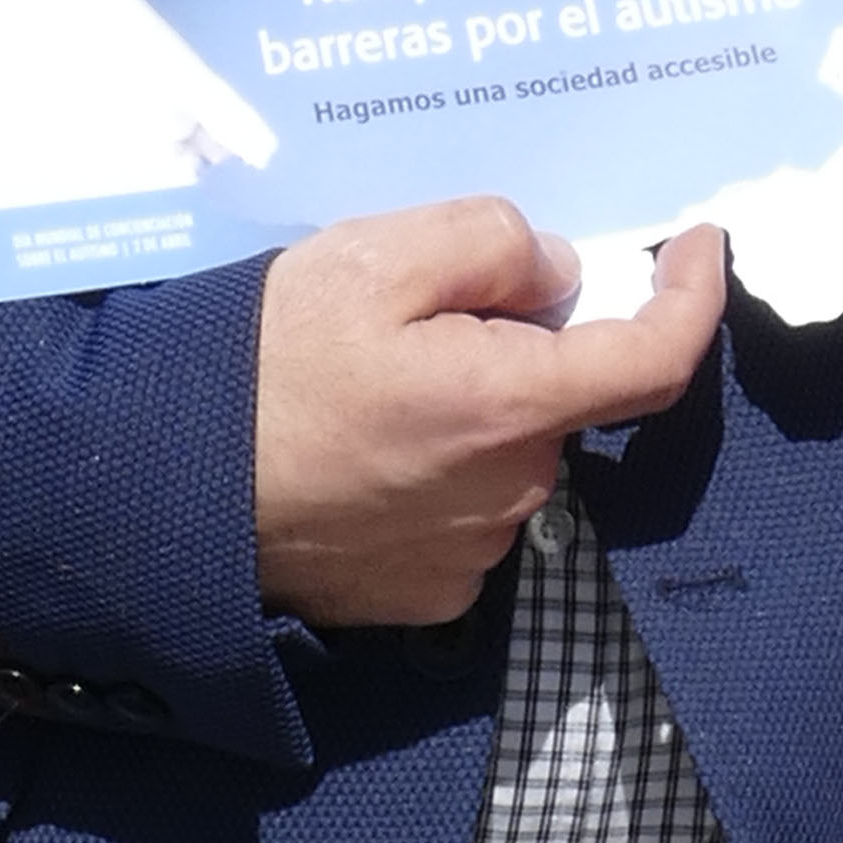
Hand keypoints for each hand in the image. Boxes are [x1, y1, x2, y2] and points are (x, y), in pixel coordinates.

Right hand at [252, 203, 727, 627]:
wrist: (143, 496)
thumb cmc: (259, 366)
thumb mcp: (373, 257)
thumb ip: (492, 246)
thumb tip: (559, 276)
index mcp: (513, 407)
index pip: (659, 358)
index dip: (696, 295)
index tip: (699, 244)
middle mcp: (510, 493)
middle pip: (563, 398)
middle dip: (531, 346)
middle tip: (431, 311)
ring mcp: (466, 556)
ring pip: (510, 454)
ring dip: (477, 411)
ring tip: (372, 381)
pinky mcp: (418, 597)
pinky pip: (463, 512)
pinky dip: (439, 470)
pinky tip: (360, 446)